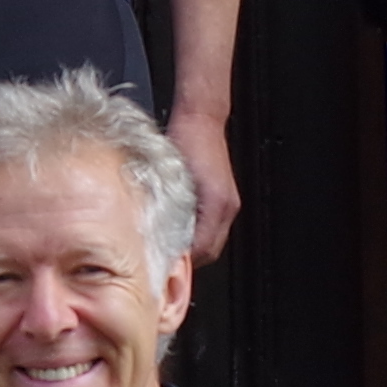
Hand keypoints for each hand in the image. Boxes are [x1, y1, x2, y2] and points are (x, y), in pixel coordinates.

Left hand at [169, 106, 242, 262]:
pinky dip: (199, 233)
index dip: (183, 262)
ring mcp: (228, 203)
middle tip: (166, 264)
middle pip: (211, 251)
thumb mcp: (171, 179)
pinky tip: (181, 230)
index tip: (165, 267)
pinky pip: (214, 226)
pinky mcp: (225, 198)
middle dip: (190, 260)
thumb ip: (169, 209)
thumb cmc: (187, 140)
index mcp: (217, 205)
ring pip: (213, 240)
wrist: (202, 119)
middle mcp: (227, 207)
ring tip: (171, 249)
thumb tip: (158, 235)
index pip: (202, 249)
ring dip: (195, 247)